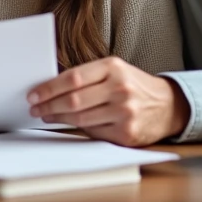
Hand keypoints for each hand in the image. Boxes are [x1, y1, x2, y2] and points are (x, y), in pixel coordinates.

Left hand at [27, 57, 190, 146]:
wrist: (168, 105)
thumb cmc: (134, 86)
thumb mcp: (115, 71)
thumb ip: (88, 77)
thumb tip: (50, 88)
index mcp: (113, 67)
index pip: (73, 78)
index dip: (49, 88)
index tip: (33, 94)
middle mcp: (120, 88)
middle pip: (73, 100)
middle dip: (48, 105)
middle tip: (35, 108)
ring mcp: (125, 112)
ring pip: (81, 118)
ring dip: (58, 119)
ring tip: (47, 116)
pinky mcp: (127, 133)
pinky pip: (94, 132)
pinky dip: (78, 129)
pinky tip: (69, 124)